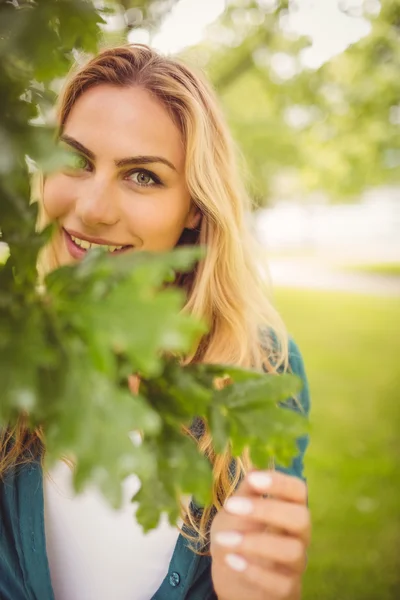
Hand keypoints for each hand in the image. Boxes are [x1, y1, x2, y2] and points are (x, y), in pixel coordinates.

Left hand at [210, 470, 309, 599]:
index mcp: (288, 509)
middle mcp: (298, 536)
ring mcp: (295, 565)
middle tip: (231, 505)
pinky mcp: (287, 590)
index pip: (299, 491)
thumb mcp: (234, 511)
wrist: (229, 578)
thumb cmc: (236, 536)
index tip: (254, 479)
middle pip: (302, 518)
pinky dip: (255, 571)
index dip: (280, 483)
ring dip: (255, 543)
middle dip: (267, 510)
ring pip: (293, 551)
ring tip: (224, 539)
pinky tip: (232, 561)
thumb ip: (246, 492)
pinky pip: (282, 583)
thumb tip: (254, 466)